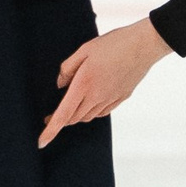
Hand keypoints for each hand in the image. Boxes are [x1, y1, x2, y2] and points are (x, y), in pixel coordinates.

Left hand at [44, 17, 171, 147]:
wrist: (144, 45)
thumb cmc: (114, 44)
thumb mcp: (84, 49)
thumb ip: (67, 68)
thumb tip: (60, 85)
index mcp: (84, 85)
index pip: (63, 114)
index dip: (51, 130)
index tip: (41, 143)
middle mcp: (97, 96)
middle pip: (75, 118)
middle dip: (61, 120)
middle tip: (50, 116)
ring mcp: (111, 99)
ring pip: (88, 116)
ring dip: (76, 116)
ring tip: (70, 106)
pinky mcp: (121, 98)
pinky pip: (102, 112)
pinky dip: (92, 111)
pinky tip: (90, 102)